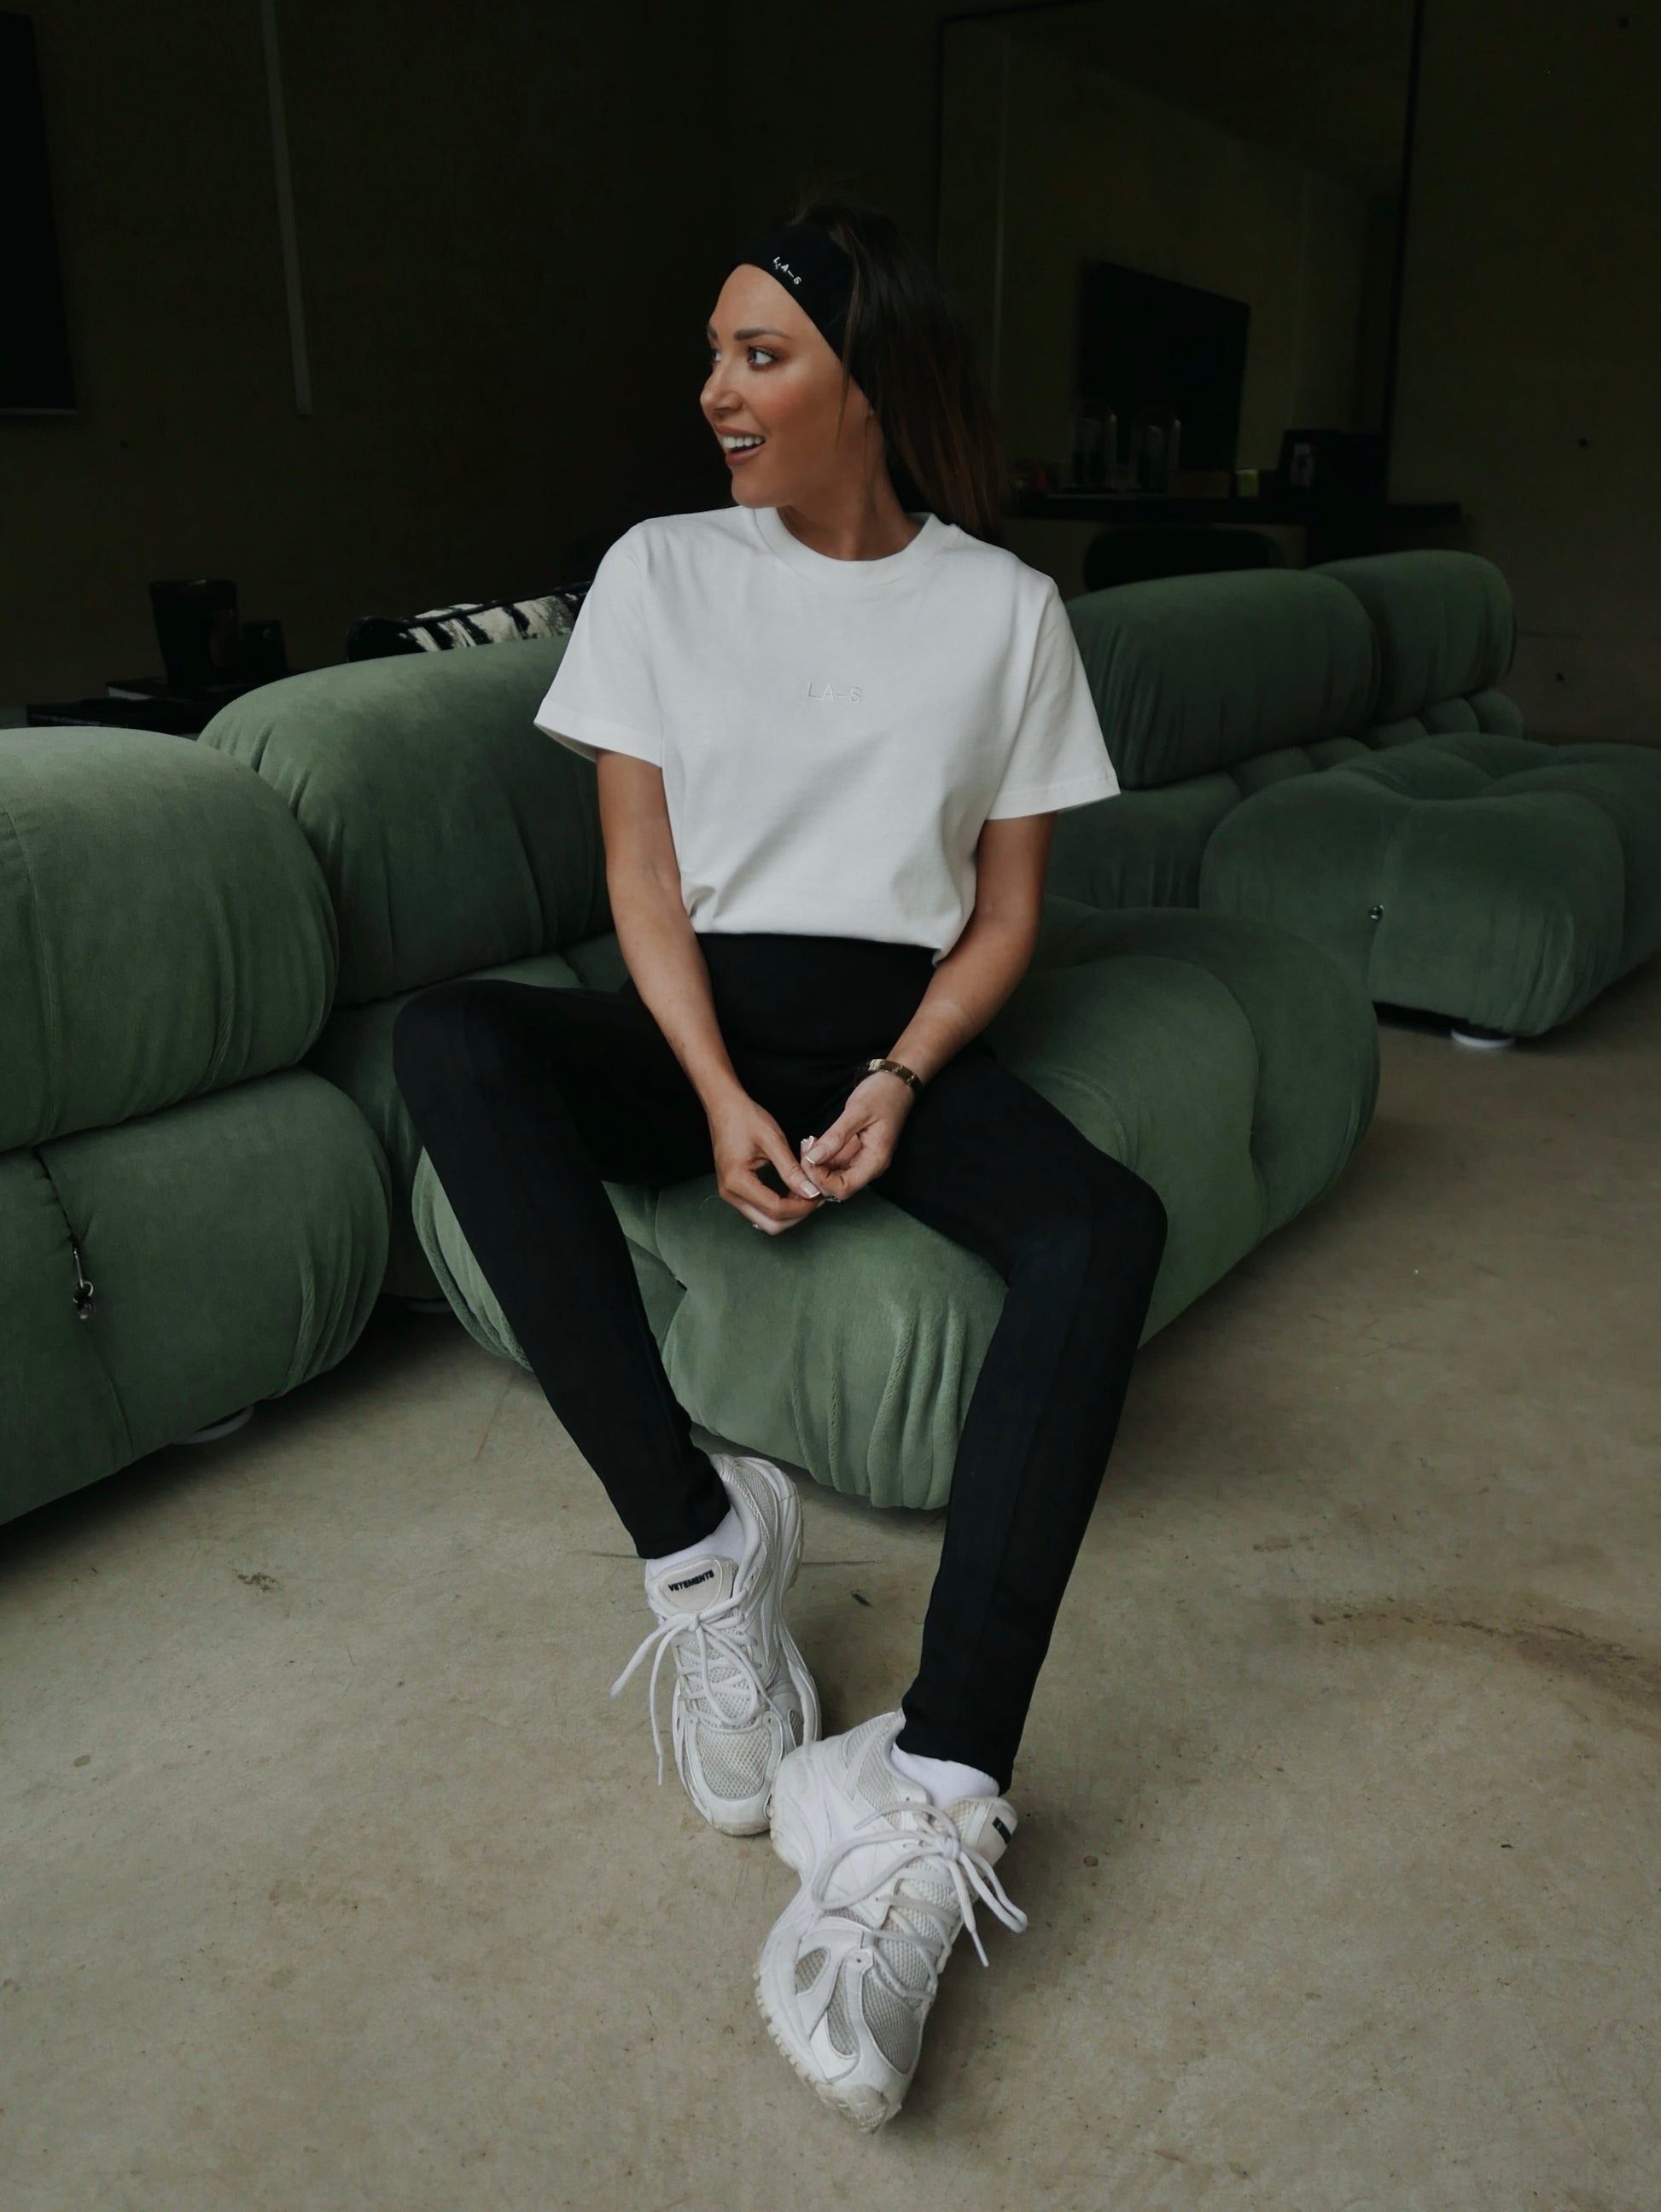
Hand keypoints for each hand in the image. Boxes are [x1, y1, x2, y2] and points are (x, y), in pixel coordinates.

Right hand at [707, 1090, 828, 1234]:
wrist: (724, 1106)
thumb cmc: (745, 1118)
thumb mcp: (773, 1140)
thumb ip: (791, 1169)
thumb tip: (810, 1192)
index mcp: (737, 1181)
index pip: (775, 1209)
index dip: (801, 1207)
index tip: (819, 1195)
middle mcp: (730, 1193)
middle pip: (770, 1225)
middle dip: (796, 1215)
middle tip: (814, 1197)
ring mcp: (730, 1194)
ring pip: (765, 1222)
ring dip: (788, 1214)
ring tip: (806, 1194)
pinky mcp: (734, 1191)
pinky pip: (759, 1211)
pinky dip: (779, 1208)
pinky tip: (792, 1192)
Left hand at [796, 1070, 916, 1202]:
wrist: (896, 1083)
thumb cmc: (882, 1094)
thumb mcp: (857, 1112)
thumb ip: (836, 1136)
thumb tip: (813, 1158)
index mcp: (875, 1161)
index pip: (844, 1188)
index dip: (822, 1180)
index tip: (809, 1158)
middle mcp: (869, 1166)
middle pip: (836, 1187)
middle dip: (816, 1174)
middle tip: (805, 1149)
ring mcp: (862, 1161)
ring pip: (833, 1178)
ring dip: (816, 1167)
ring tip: (807, 1144)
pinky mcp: (855, 1153)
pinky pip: (834, 1165)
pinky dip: (821, 1159)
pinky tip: (813, 1144)